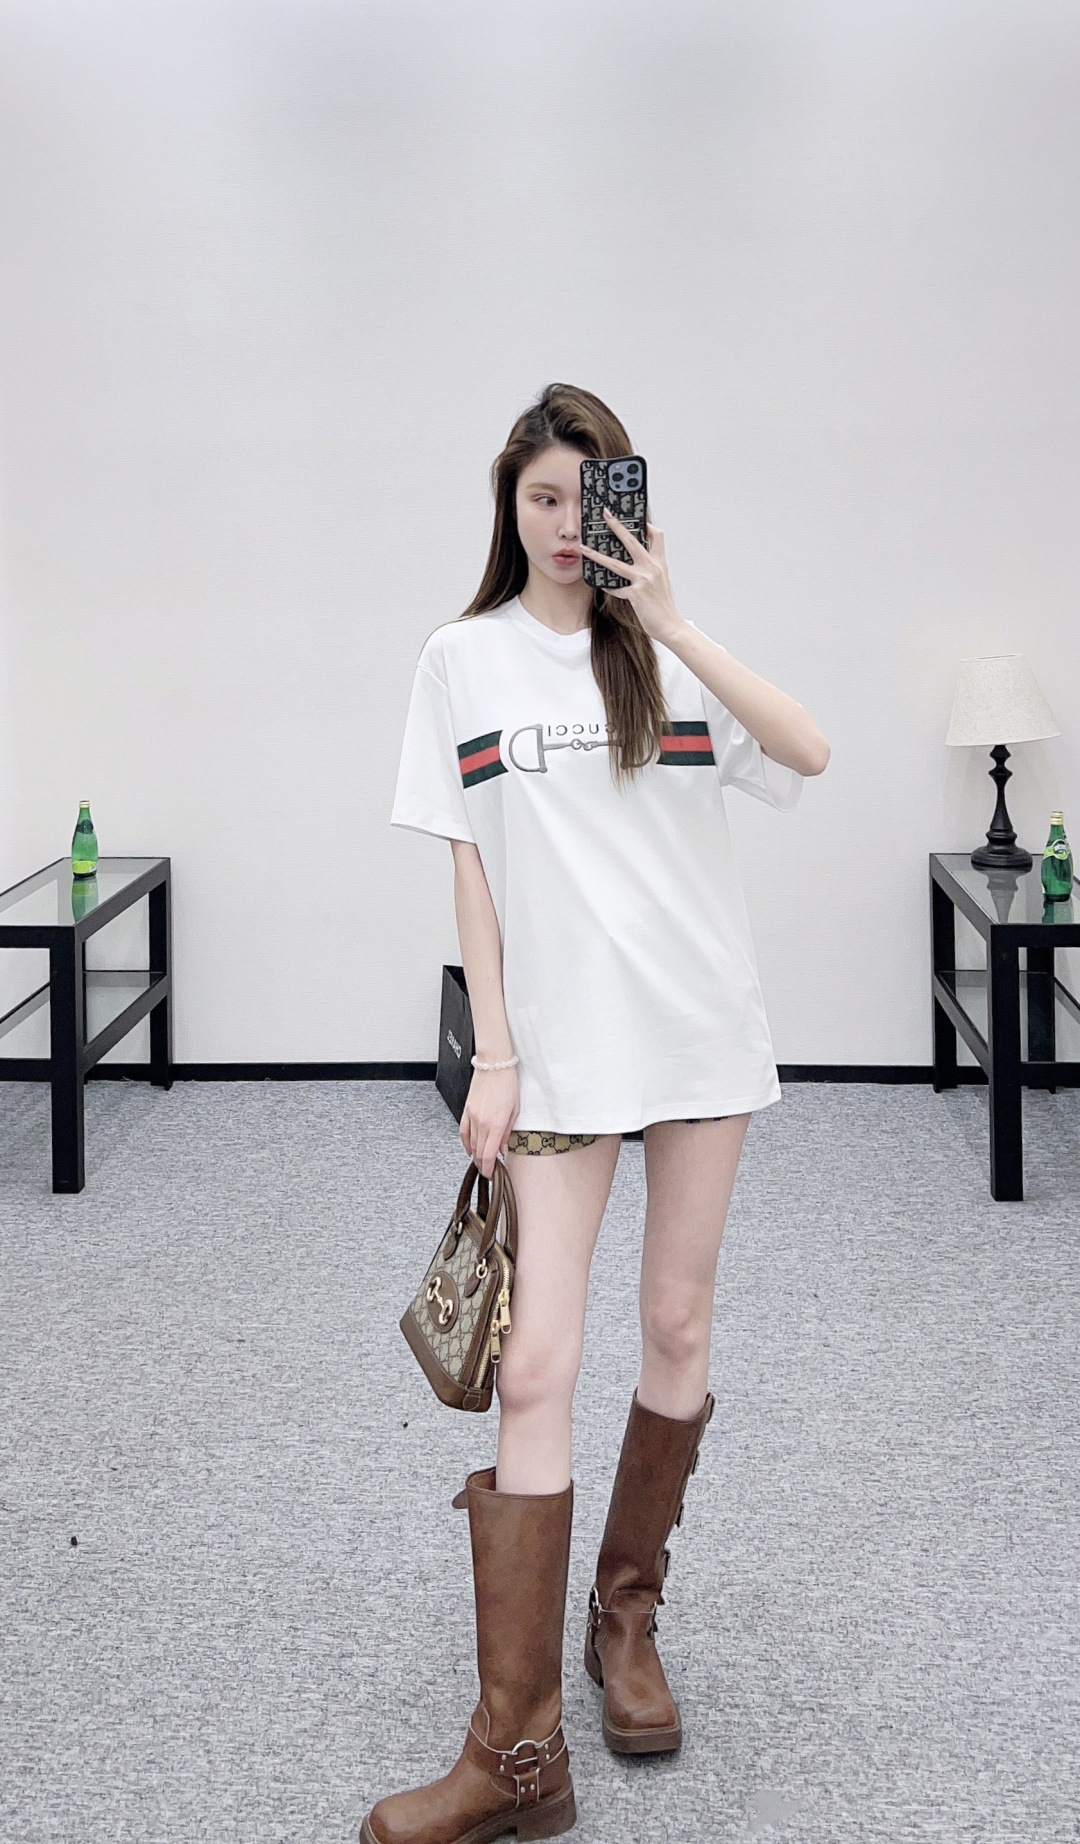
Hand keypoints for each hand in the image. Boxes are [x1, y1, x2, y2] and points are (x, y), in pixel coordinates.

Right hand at [460, 1066, 519, 1177]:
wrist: (494, 1064)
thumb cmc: (508, 1083)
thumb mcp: (515, 1110)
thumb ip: (508, 1132)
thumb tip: (504, 1147)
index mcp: (496, 1123)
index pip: (488, 1154)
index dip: (489, 1168)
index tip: (492, 1174)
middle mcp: (482, 1122)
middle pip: (478, 1152)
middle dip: (483, 1165)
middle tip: (488, 1171)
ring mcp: (472, 1116)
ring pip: (470, 1144)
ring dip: (475, 1155)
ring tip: (481, 1161)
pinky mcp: (466, 1110)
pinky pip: (463, 1132)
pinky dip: (465, 1143)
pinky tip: (469, 1149)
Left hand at [578, 514, 683, 645]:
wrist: (670, 625)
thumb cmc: (664, 605)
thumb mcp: (661, 582)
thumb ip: (650, 569)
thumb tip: (636, 561)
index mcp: (659, 563)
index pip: (657, 536)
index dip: (647, 525)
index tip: (637, 519)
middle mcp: (652, 568)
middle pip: (632, 541)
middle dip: (617, 526)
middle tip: (606, 515)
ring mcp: (643, 580)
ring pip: (615, 564)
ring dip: (597, 556)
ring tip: (585, 548)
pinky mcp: (635, 594)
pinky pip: (615, 588)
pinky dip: (608, 587)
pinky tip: (602, 585)